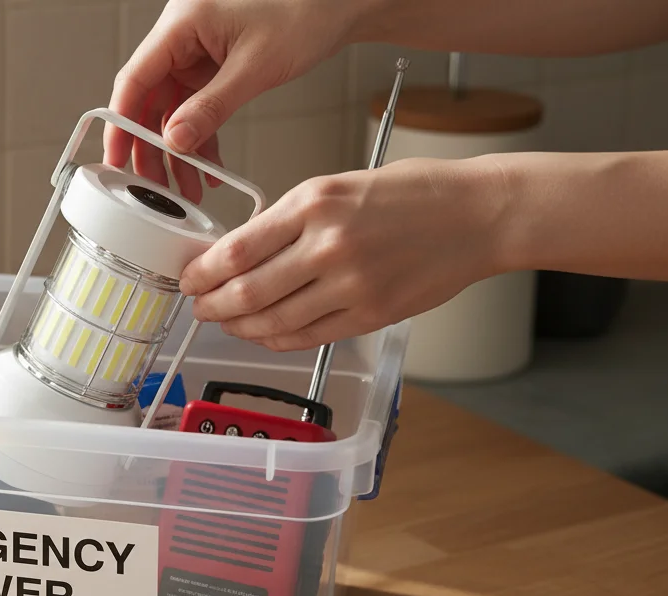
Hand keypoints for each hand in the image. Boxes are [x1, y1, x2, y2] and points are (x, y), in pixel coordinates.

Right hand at [104, 0, 363, 202]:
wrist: (340, 3)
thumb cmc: (304, 10)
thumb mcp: (254, 67)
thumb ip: (210, 107)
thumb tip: (175, 141)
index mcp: (181, 23)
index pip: (135, 78)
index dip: (121, 123)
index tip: (116, 158)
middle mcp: (182, 36)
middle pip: (148, 99)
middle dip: (151, 146)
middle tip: (154, 185)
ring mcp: (197, 52)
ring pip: (172, 109)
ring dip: (178, 149)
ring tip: (185, 187)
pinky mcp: (214, 65)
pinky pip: (197, 106)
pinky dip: (201, 136)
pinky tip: (207, 166)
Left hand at [180, 156, 513, 350]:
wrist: (479, 215)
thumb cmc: (415, 194)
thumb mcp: (341, 185)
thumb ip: (291, 218)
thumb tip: (241, 251)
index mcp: (315, 203)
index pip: (237, 249)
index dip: (202, 272)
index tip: (189, 277)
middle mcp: (328, 245)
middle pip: (246, 291)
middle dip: (212, 305)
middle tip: (198, 307)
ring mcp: (350, 285)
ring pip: (273, 320)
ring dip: (240, 327)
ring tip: (226, 323)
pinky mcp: (370, 315)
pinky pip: (307, 336)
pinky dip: (276, 339)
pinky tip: (263, 334)